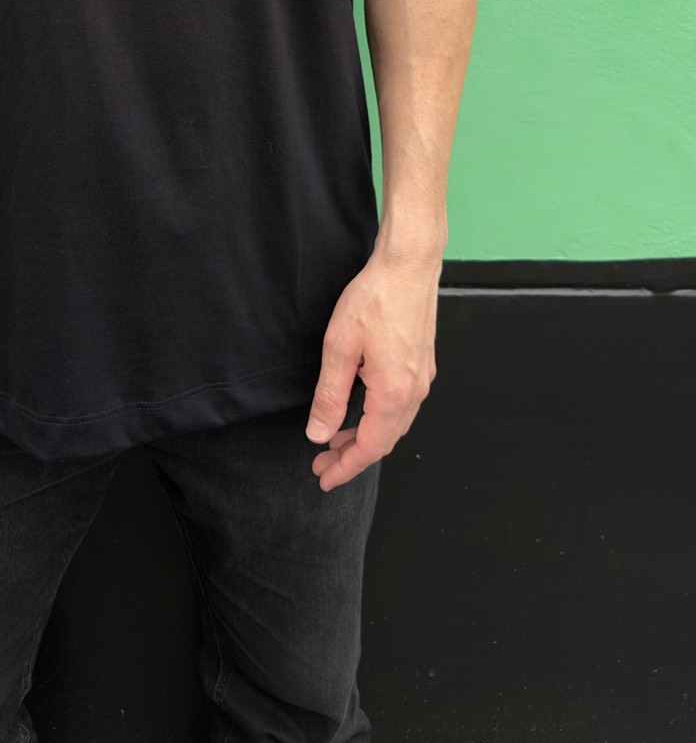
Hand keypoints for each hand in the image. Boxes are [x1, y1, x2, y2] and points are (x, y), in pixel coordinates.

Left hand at [304, 245, 440, 488]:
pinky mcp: (423, 363)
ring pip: (395, 423)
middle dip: (352, 456)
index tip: (324, 478)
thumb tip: (319, 433)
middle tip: (323, 463)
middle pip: (384, 440)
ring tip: (336, 439)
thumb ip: (330, 396)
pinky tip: (362, 409)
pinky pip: (402, 405)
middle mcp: (414, 391)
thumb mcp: (339, 348)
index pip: (370, 447)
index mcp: (394, 393)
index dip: (345, 467)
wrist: (409, 265)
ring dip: (366, 436)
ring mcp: (422, 377)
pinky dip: (380, 417)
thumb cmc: (376, 298)